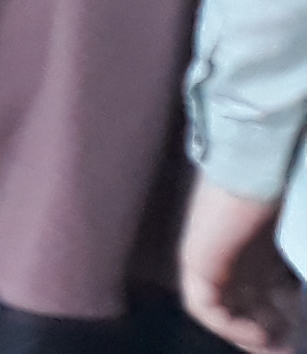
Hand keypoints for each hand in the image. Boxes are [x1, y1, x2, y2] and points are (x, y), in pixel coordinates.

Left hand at [187, 180, 299, 351]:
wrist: (262, 159)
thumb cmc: (290, 190)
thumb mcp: (296, 241)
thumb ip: (297, 270)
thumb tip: (303, 289)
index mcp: (260, 252)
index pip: (268, 299)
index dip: (286, 323)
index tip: (301, 341)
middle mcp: (234, 257)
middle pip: (248, 309)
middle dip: (273, 336)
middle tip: (291, 351)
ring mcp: (213, 257)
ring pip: (227, 311)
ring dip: (251, 336)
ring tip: (277, 350)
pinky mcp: (198, 259)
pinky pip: (204, 306)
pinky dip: (229, 326)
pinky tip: (257, 335)